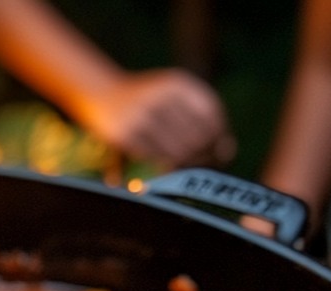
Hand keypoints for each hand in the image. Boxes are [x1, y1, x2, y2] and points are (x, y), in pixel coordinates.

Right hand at [77, 68, 235, 168]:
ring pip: (179, 150)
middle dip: (205, 153)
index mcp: (176, 84)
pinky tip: (170, 167)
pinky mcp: (125, 136)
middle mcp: (159, 98)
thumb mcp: (173, 94)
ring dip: (188, 163)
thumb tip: (229, 151)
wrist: (101, 93)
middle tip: (205, 162)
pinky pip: (156, 158)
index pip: (210, 114)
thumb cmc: (145, 98)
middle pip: (197, 136)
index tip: (220, 148)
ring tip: (189, 165)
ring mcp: (141, 117)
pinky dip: (167, 166)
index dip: (219, 135)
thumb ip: (201, 117)